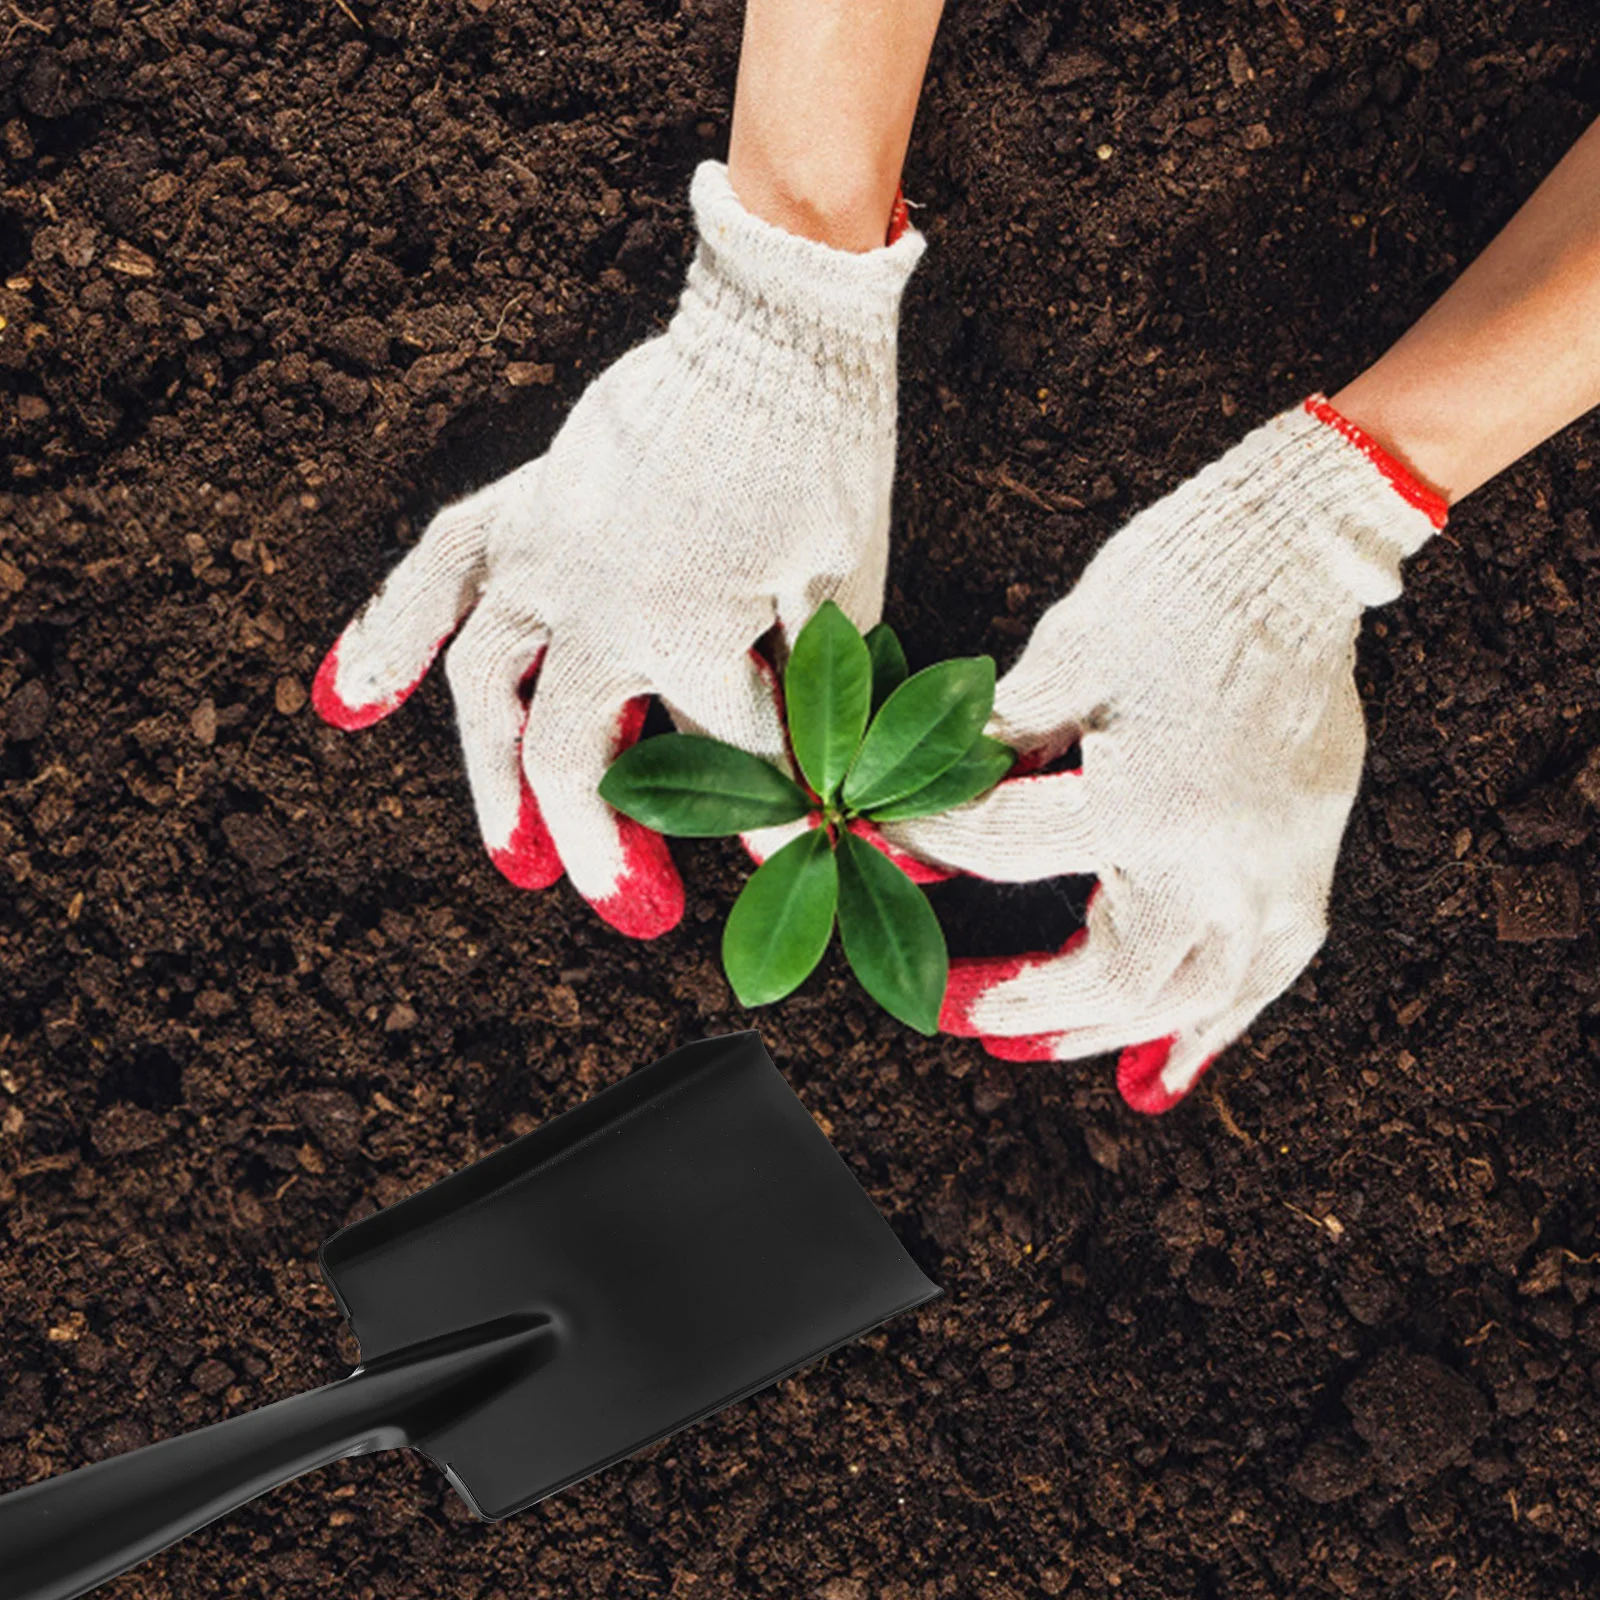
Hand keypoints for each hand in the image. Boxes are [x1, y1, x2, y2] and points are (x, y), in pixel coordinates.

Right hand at [313, 163, 922, 935]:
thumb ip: (825, 696)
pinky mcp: (523, 506)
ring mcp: (545, 555)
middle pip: (580, 756)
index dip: (770, 818)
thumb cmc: (823, 456)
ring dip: (491, 782)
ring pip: (487, 691)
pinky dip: (390, 634)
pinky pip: (436, 573)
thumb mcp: (845, 589)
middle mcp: (597, 607)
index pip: (730, 760)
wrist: (774, 332)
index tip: (797, 858)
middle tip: (638, 913)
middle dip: (606, 846)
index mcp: (691, 630)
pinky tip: (353, 700)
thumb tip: (852, 791)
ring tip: (516, 860)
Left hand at [884, 399, 1446, 1111]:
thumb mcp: (1060, 659)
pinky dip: (1216, 1024)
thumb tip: (920, 803)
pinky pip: (1269, 970)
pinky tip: (1172, 1067)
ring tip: (1049, 1049)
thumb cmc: (1175, 584)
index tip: (885, 846)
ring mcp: (1280, 868)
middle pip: (1117, 973)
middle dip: (1030, 1000)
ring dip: (1116, 1030)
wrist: (1297, 547)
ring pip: (1198, 993)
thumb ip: (989, 751)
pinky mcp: (1309, 856)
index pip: (1006, 854)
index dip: (932, 847)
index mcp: (1149, 801)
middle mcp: (1223, 858)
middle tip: (964, 1012)